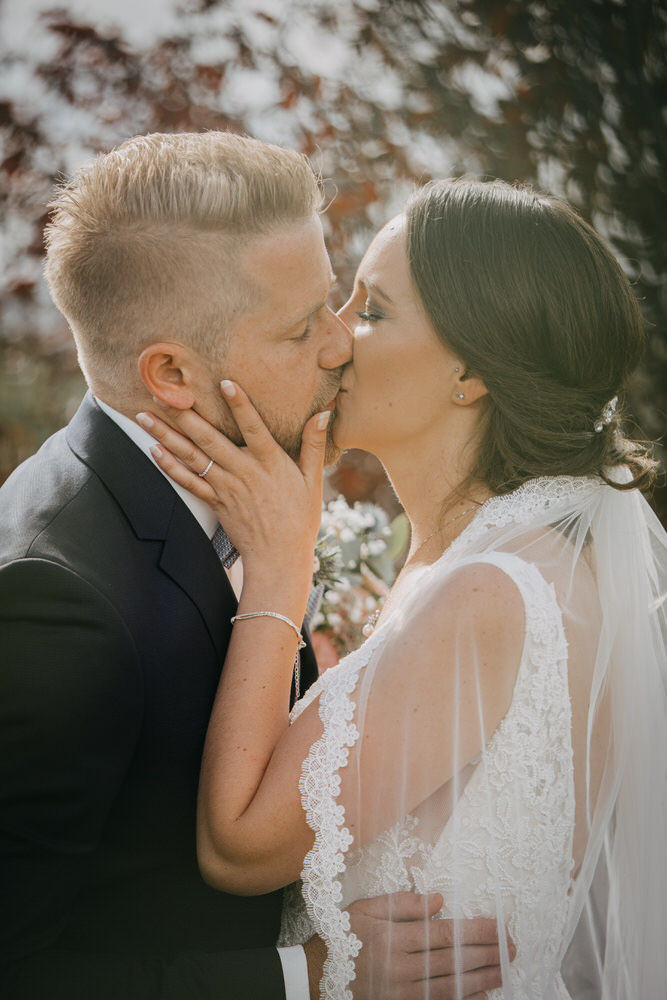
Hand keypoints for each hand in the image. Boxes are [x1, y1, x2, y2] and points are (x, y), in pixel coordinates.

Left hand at [139, 381, 329, 589]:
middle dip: (184, 415)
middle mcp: (244, 472)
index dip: (240, 405)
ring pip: (192, 457)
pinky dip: (169, 466)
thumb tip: (324, 412)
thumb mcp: (313, 481)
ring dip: (166, 435)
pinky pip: (188, 482)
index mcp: (270, 463)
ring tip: (145, 415)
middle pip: (210, 439)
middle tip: (162, 392)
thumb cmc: (300, 519)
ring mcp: (226, 488)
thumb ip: (314, 444)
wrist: (279, 558)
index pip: (254, 428)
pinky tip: (153, 450)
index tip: (224, 383)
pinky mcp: (215, 503)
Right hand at [347, 893, 511, 999]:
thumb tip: (439, 901)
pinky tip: (480, 997)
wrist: (317, 978)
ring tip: (504, 971)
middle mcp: (401, 970)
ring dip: (481, 981)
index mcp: (394, 940)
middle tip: (512, 949)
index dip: (476, 933)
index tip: (500, 928)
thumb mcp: (366, 910)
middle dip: (486, 955)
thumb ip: (403, 905)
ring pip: (450, 989)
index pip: (445, 936)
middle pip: (453, 963)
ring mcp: (402, 995)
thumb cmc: (342, 938)